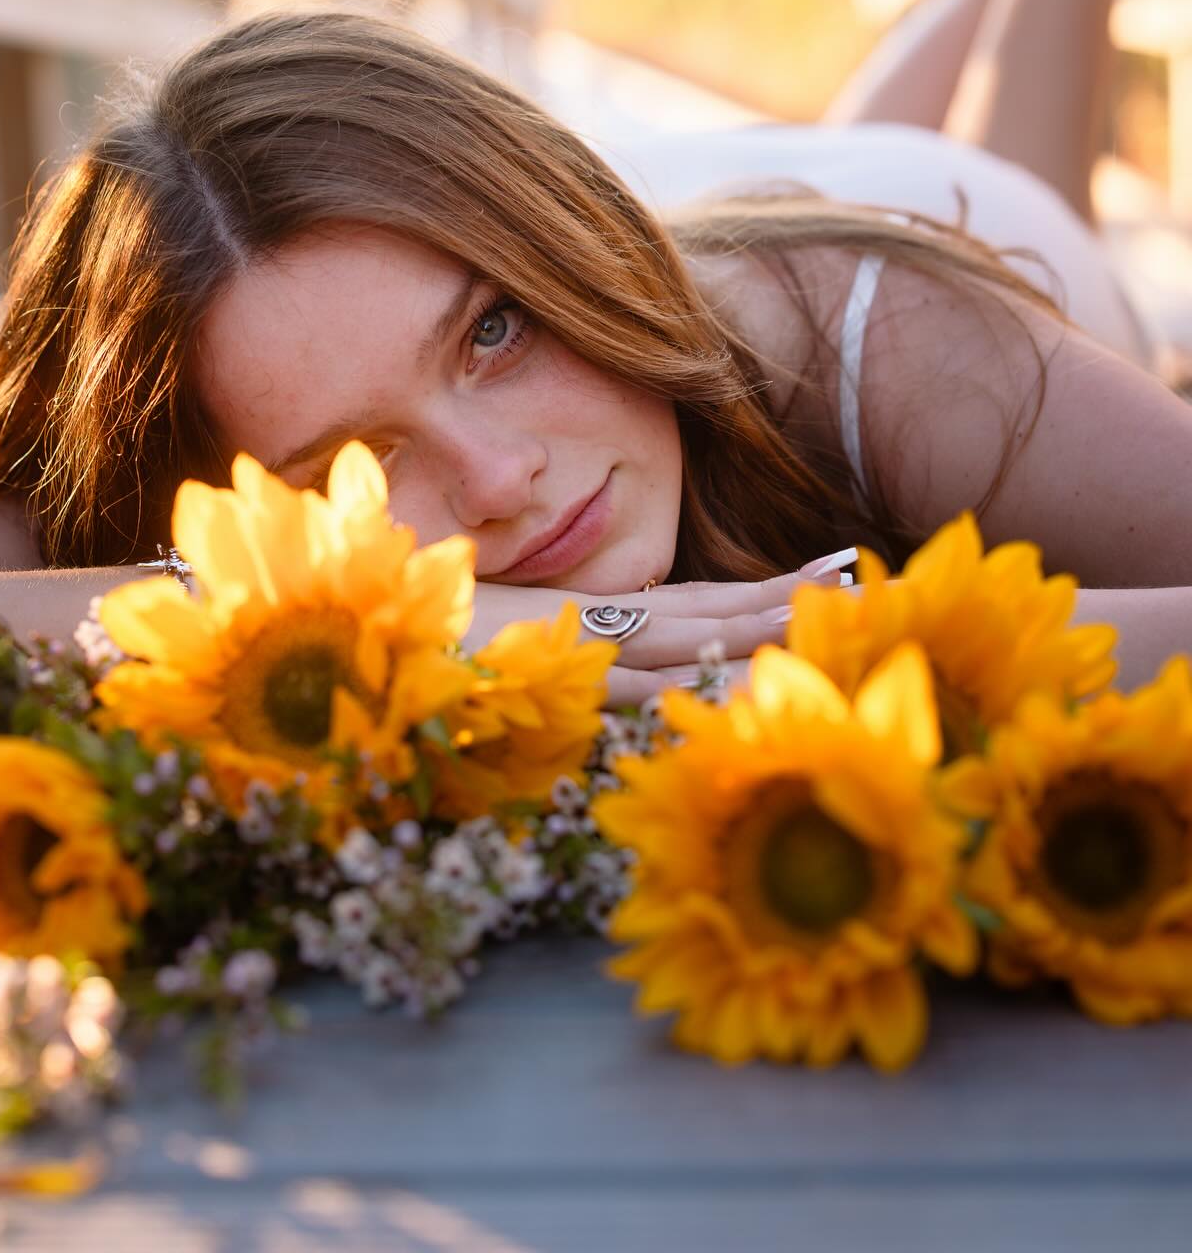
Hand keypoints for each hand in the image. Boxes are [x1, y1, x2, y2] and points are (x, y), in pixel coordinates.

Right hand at [470, 549, 854, 707]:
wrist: (382, 627)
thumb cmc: (444, 629)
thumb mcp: (524, 639)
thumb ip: (574, 650)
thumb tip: (623, 663)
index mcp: (605, 616)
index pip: (706, 602)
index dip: (770, 589)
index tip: (838, 571)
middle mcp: (607, 628)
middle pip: (717, 613)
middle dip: (792, 599)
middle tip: (871, 584)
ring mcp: (586, 651)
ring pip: (688, 640)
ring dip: (758, 626)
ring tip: (829, 610)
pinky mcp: (556, 677)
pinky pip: (630, 681)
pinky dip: (678, 678)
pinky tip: (729, 677)